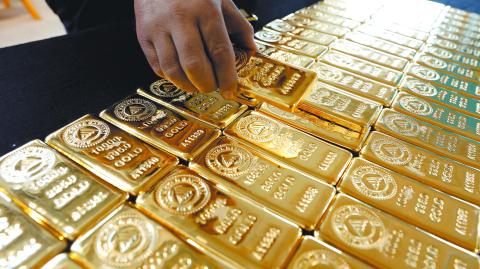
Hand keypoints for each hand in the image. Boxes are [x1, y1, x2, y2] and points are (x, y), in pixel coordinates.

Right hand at [134, 0, 255, 98]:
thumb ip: (238, 24)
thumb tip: (249, 50)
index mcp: (205, 9)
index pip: (220, 51)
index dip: (227, 77)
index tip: (230, 91)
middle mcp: (180, 18)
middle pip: (194, 65)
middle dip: (206, 84)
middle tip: (213, 87)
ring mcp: (158, 26)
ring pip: (172, 69)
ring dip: (187, 85)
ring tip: (197, 85)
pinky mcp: (142, 33)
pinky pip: (157, 65)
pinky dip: (171, 77)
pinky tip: (181, 75)